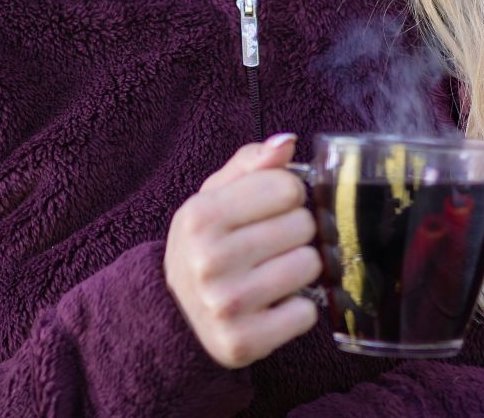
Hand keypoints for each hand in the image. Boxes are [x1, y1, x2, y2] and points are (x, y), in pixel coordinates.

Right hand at [164, 133, 321, 368]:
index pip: (287, 187)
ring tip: (272, 274)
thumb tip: (286, 142)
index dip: (287, 197)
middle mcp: (209, 260)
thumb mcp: (212, 198)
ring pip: (310, 266)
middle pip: (303, 225)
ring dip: (300, 270)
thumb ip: (251, 164)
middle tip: (270, 247)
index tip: (271, 211)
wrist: (173, 318)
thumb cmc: (205, 247)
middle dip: (295, 233)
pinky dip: (297, 311)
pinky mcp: (244, 342)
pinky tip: (272, 307)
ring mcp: (226, 304)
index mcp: (200, 216)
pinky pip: (307, 313)